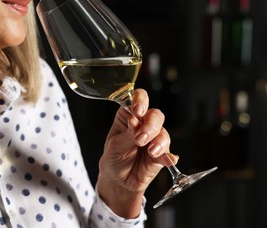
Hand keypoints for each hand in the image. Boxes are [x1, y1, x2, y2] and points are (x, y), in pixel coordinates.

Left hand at [97, 88, 177, 217]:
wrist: (118, 182)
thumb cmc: (113, 158)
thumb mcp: (114, 146)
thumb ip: (126, 134)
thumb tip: (136, 122)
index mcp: (129, 116)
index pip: (138, 99)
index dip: (141, 101)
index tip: (138, 111)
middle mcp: (144, 124)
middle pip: (155, 115)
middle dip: (150, 126)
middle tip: (140, 139)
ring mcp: (154, 139)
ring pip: (163, 133)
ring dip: (158, 141)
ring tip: (151, 151)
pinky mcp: (162, 155)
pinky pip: (169, 153)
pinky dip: (168, 157)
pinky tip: (167, 160)